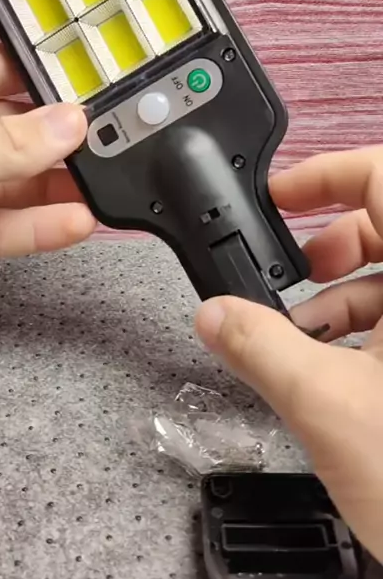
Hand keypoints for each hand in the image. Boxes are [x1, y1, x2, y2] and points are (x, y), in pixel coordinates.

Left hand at [0, 44, 94, 302]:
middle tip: (111, 144)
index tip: (91, 89)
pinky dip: (32, 230)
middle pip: (3, 128)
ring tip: (103, 186)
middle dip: (55, 138)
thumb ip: (0, 145)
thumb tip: (66, 123)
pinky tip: (72, 225)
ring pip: (3, 184)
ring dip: (51, 188)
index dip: (40, 78)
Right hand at [196, 147, 382, 561]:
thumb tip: (215, 315)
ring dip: (341, 294)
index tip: (285, 193)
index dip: (329, 173)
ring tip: (298, 330)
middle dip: (331, 243)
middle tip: (292, 269)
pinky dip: (363, 326)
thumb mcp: (328, 405)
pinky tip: (327, 361)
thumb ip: (261, 348)